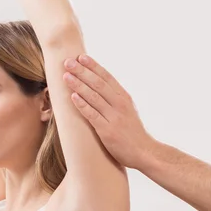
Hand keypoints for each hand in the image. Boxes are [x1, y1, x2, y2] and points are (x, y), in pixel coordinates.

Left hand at [63, 55, 153, 169]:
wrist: (145, 153)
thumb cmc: (134, 134)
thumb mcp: (129, 111)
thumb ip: (117, 100)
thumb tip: (102, 90)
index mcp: (125, 98)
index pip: (107, 77)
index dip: (93, 66)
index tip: (81, 57)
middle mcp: (120, 105)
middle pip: (98, 83)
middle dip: (82, 71)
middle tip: (68, 62)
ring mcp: (114, 117)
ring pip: (94, 97)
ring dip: (79, 85)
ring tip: (66, 76)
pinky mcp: (107, 131)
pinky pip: (92, 115)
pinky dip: (82, 105)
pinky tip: (73, 97)